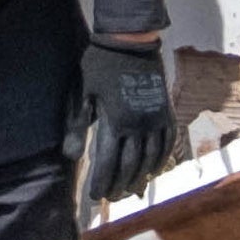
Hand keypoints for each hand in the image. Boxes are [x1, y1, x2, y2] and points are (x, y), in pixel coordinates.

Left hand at [74, 34, 175, 214]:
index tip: (95, 196)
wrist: (131, 41)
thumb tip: (71, 157)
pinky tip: (153, 171)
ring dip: (140, 178)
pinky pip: (168, 143)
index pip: (109, 162)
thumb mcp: (83, 93)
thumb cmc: (100, 65)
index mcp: (116, 122)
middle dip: (119, 185)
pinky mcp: (166, 112)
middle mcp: (139, 126)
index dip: (102, 182)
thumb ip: (78, 126)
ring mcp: (156, 120)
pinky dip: (161, 161)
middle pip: (131, 166)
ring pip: (151, 159)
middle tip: (111, 197)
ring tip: (130, 191)